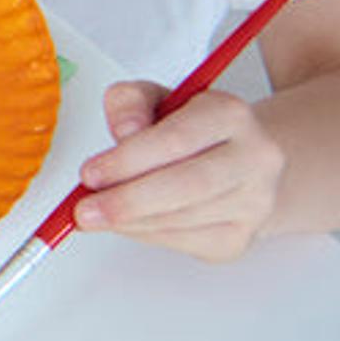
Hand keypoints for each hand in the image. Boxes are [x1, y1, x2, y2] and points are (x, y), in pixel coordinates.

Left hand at [74, 80, 284, 261]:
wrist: (238, 163)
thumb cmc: (189, 130)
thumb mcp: (155, 99)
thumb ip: (130, 103)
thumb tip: (125, 132)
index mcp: (230, 115)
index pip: (177, 139)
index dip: (128, 160)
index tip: (90, 174)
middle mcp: (254, 159)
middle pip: (187, 185)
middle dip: (128, 201)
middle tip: (85, 210)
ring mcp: (254, 201)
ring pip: (184, 218)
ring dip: (131, 222)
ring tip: (96, 216)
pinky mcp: (241, 236)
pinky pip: (185, 241)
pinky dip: (146, 234)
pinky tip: (125, 224)